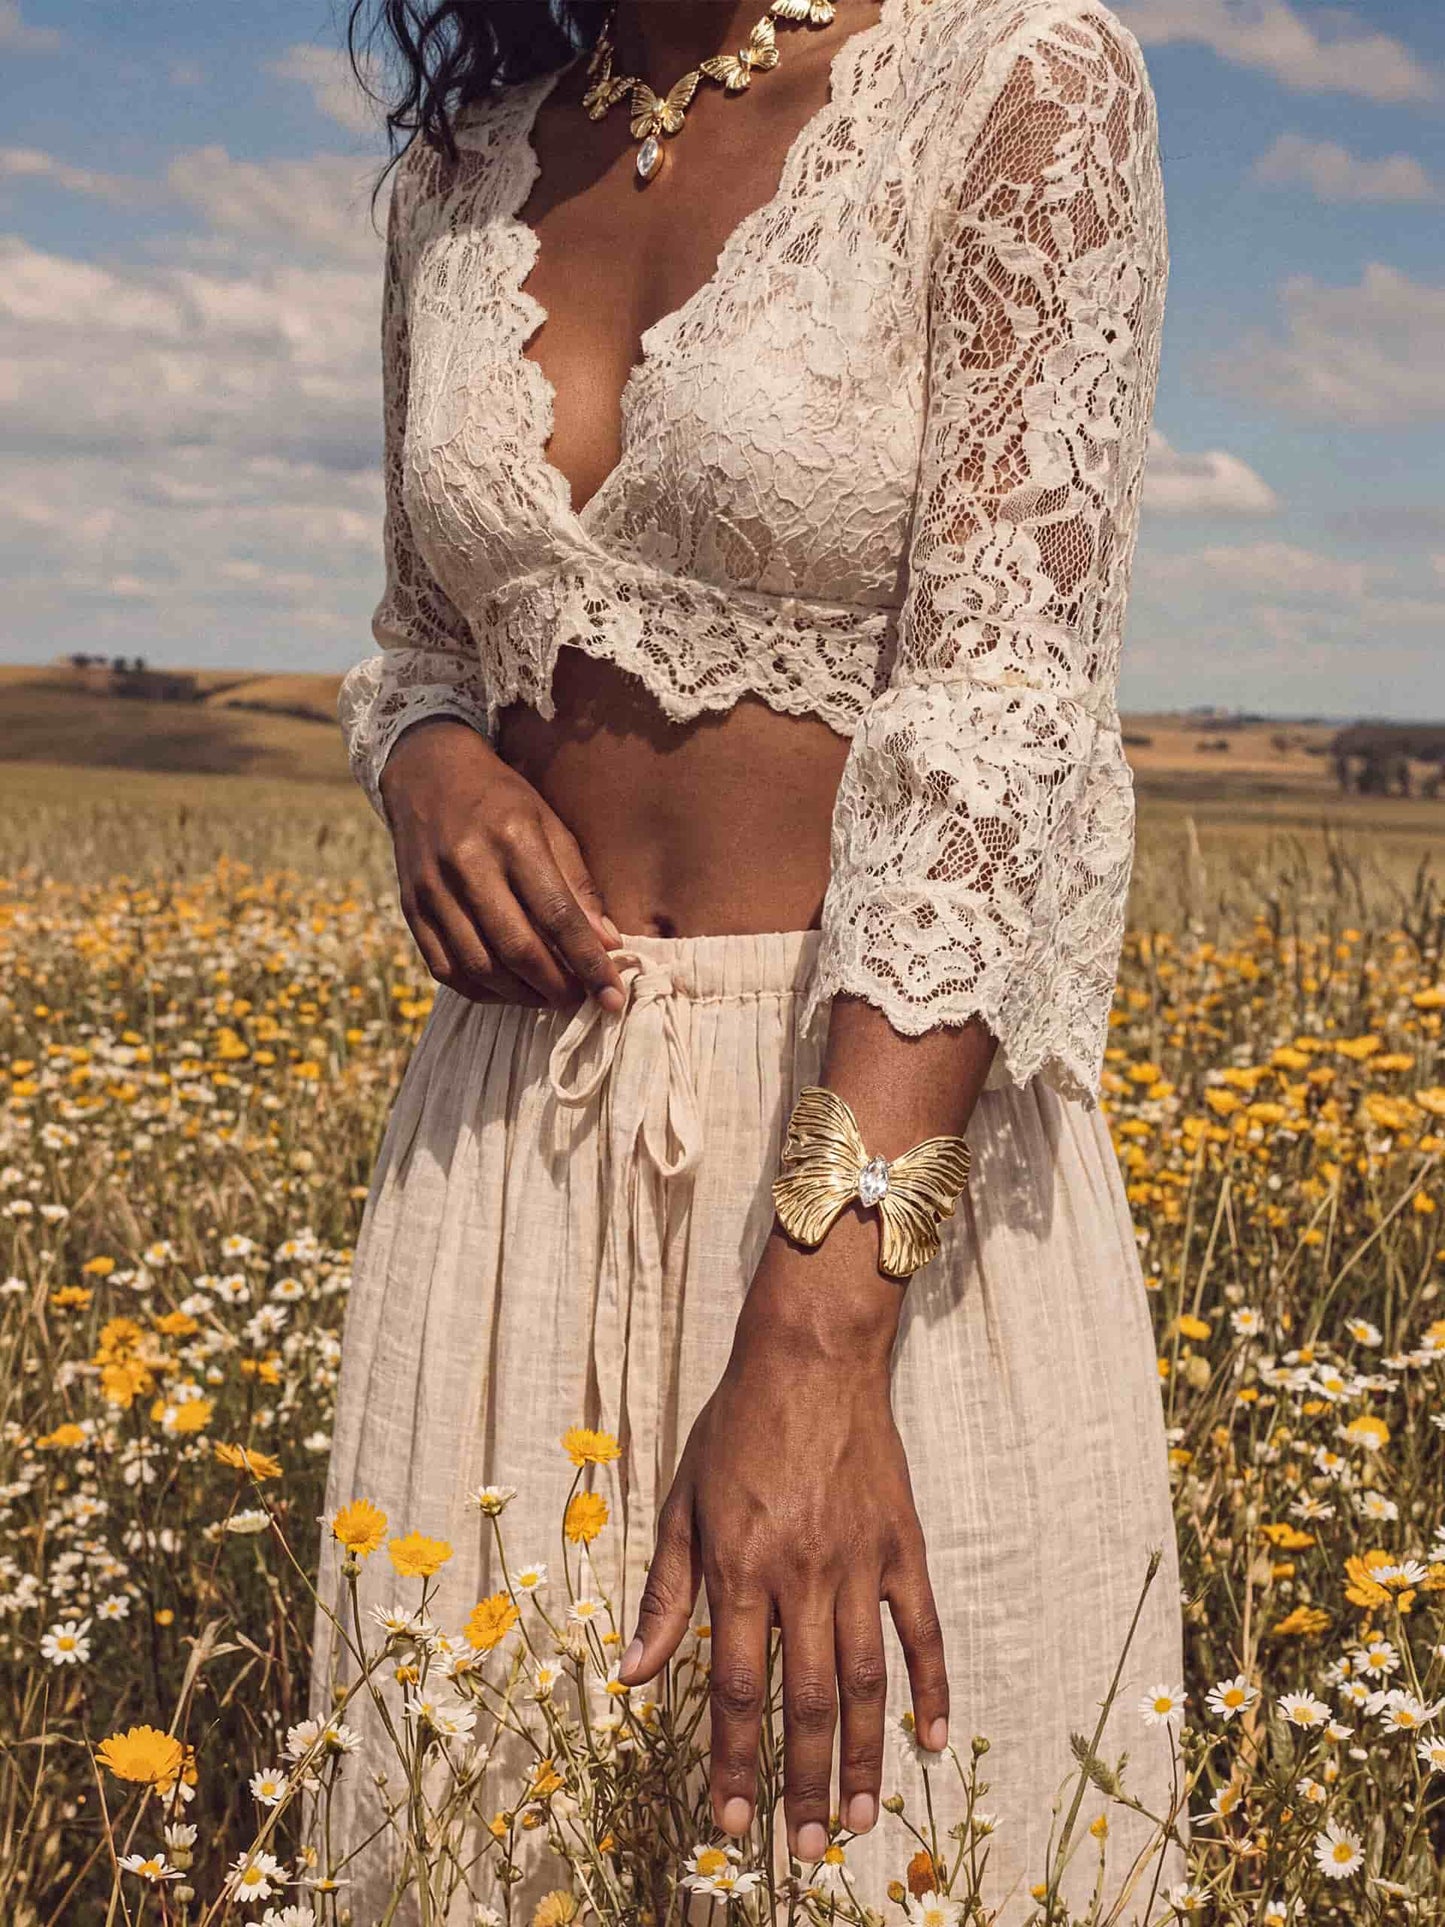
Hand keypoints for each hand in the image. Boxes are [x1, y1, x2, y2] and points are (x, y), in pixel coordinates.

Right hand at [379, 717, 627, 1009]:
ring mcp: (433, 890)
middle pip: (517, 948)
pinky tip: (507, 988)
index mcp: (512, 837)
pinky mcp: (411, 909)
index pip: (558, 915)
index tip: (613, 998)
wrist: (426, 772)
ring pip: (480, 967)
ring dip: (521, 995)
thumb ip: (578, 884)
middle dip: (557, 987)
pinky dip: (481, 990)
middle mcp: (468, 865)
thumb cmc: (500, 799)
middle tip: (580, 1000)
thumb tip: (608, 943)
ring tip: (548, 996)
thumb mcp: (549, 823)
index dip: (589, 963)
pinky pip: (445, 969)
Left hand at [617, 1214, 948, 1860]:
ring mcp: (860, 1563)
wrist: (811, 1356)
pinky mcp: (903, 1544)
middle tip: (801, 1851)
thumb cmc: (738, 1426)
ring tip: (857, 1821)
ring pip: (864, 1681)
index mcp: (740, 1568)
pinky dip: (929, 1687)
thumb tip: (630, 1674)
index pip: (732, 1689)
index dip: (731, 1762)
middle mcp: (802, 1576)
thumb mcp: (683, 1502)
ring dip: (860, 1757)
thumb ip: (666, 1593)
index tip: (730, 1823)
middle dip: (800, 1784)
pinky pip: (922, 1630)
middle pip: (803, 1702)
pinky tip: (929, 1740)